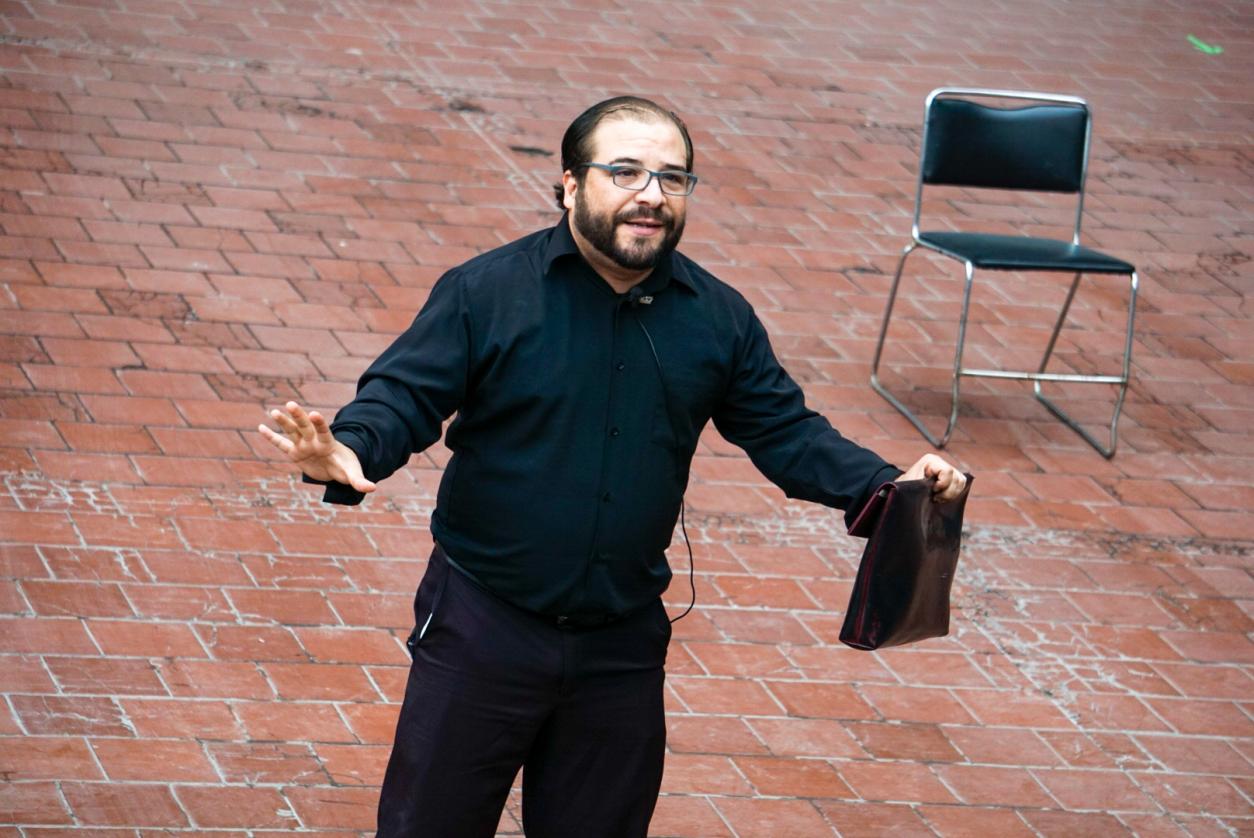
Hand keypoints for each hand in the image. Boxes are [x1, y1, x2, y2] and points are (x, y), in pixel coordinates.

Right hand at [258, 401, 376, 493]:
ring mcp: (303, 445)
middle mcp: (314, 441)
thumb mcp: (353, 475)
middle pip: (305, 427)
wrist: (337, 467)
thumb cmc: (346, 468)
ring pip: (292, 431)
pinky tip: (261, 427)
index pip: (324, 431)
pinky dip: (271, 437)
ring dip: (283, 422)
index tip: (314, 413)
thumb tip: (372, 489)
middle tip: (291, 404)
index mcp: (328, 444)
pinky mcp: (295, 453)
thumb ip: (360, 481)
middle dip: (299, 416)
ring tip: (273, 411)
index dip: (319, 423)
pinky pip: (281, 444)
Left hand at [897, 453, 966, 502]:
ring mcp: (946, 469)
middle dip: (948, 492)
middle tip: (936, 498)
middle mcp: (940, 462)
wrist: (903, 491)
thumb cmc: (905, 488)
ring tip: (939, 498)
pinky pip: (961, 485)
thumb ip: (924, 485)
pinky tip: (943, 498)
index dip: (943, 484)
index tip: (933, 490)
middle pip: (957, 477)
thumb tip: (936, 489)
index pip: (948, 471)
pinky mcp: (950, 477)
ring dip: (952, 493)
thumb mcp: (912, 486)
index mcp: (930, 461)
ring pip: (961, 481)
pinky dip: (955, 493)